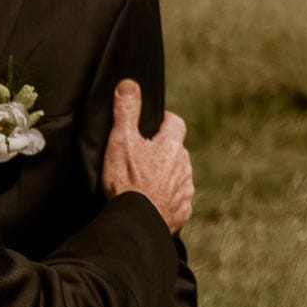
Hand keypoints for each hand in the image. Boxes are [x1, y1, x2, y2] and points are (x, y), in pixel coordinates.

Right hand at [100, 80, 194, 234]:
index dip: (164, 120)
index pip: (176, 123)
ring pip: (179, 175)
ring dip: (166, 174)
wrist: (137, 222)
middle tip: (142, 153)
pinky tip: (153, 201)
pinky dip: (168, 197)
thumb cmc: (128, 182)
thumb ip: (126, 112)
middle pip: (177, 150)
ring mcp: (185, 190)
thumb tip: (129, 84)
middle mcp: (184, 167)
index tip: (153, 121)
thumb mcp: (121, 141)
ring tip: (145, 179)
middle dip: (163, 149)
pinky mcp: (182, 211)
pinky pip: (177, 199)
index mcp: (172, 147)